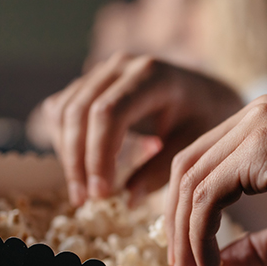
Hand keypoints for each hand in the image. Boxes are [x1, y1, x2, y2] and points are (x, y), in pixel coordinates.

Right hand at [41, 53, 241, 204]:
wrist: (205, 94)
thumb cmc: (203, 119)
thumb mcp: (192, 146)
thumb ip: (161, 171)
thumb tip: (128, 200)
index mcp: (152, 76)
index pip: (109, 113)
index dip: (98, 155)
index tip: (101, 193)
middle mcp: (121, 65)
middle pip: (79, 111)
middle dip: (78, 160)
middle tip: (85, 199)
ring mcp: (102, 71)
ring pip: (64, 110)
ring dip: (67, 154)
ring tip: (83, 192)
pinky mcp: (89, 82)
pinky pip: (61, 110)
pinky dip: (64, 141)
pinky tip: (81, 169)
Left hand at [165, 95, 266, 265]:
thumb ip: (256, 247)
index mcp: (260, 125)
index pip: (202, 164)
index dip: (185, 213)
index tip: (189, 256)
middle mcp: (252, 116)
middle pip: (185, 168)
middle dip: (174, 225)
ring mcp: (255, 127)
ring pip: (190, 182)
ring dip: (183, 236)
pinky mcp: (261, 147)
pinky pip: (207, 194)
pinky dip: (199, 233)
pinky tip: (209, 263)